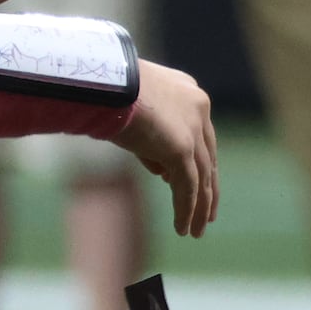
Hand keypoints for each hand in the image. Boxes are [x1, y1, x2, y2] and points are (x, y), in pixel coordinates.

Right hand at [120, 62, 219, 237]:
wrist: (101, 78)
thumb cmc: (104, 88)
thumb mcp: (132, 111)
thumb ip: (151, 138)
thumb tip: (162, 171)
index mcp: (188, 93)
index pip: (198, 135)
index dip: (198, 162)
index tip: (196, 185)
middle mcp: (197, 109)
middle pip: (208, 157)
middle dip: (208, 188)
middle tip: (208, 213)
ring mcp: (192, 128)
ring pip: (202, 177)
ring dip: (199, 207)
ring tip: (195, 231)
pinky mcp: (181, 147)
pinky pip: (188, 187)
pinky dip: (186, 210)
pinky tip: (182, 229)